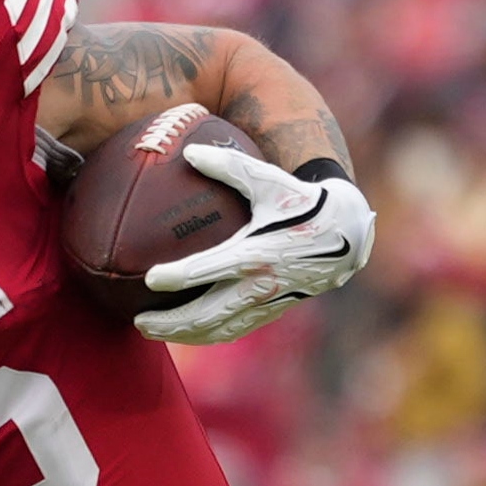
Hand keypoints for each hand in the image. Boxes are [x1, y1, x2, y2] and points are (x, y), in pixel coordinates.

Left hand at [137, 145, 373, 344]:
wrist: (347, 233)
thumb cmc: (302, 200)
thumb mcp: (269, 179)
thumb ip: (229, 164)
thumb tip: (189, 151)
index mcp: (259, 251)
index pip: (212, 269)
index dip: (180, 276)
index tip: (151, 278)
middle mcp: (263, 282)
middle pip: (210, 312)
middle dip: (172, 322)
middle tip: (138, 321)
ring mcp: (269, 301)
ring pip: (221, 328)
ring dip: (184, 334)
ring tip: (150, 331)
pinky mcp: (275, 310)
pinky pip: (236, 329)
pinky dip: (207, 334)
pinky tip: (185, 331)